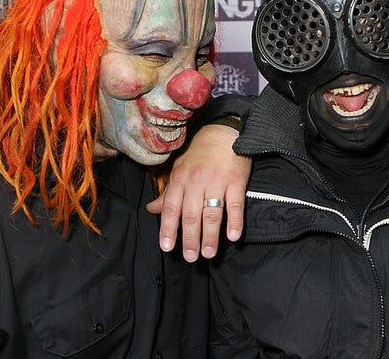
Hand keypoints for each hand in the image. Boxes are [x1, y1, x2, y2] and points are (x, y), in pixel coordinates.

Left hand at [146, 123, 250, 261]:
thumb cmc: (200, 152)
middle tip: (191, 257)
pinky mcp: (237, 180)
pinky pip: (235, 204)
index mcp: (180, 178)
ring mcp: (217, 181)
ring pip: (212, 212)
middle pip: (191, 214)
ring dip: (210, 235)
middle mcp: (196, 181)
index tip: (167, 247)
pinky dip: (235, 221)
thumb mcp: (179, 168)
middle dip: (190, 238)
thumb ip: (167, 193)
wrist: (224, 130)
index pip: (171, 208)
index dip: (168, 228)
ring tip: (209, 254)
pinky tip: (233, 236)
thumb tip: (151, 210)